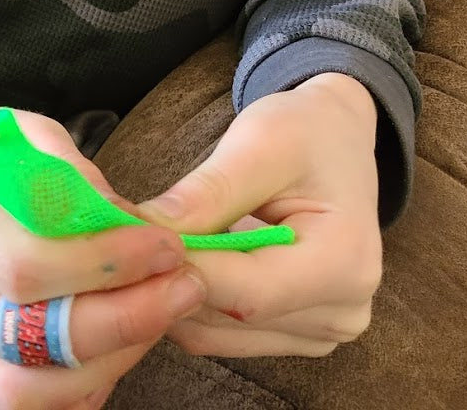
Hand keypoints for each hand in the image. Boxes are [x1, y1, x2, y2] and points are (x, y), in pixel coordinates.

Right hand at [0, 96, 207, 409]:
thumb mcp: (39, 136)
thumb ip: (80, 180)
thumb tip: (133, 228)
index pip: (26, 263)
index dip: (106, 265)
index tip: (166, 247)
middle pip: (26, 339)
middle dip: (122, 321)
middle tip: (182, 289)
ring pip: (19, 391)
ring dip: (105, 365)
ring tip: (154, 321)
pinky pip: (8, 408)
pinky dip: (70, 397)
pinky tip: (112, 357)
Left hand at [135, 74, 383, 358]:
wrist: (336, 139)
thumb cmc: (304, 131)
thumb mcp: (261, 142)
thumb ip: (209, 191)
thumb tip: (146, 227)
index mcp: (346, 262)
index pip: (250, 291)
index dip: (184, 269)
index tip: (127, 239)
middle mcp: (342, 311)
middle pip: (231, 318)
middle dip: (170, 278)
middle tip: (121, 237)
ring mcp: (322, 332)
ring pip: (218, 335)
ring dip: (173, 294)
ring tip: (146, 245)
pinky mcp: (297, 335)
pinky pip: (225, 336)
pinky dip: (189, 302)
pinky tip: (176, 260)